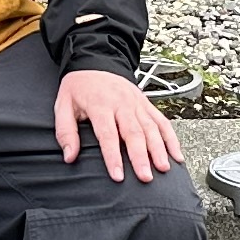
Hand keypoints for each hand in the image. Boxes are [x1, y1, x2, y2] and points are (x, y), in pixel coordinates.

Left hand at [54, 66, 182, 183]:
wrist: (95, 62)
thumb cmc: (79, 88)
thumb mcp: (63, 105)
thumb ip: (66, 132)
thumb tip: (70, 156)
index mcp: (100, 105)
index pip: (108, 134)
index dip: (113, 156)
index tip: (117, 176)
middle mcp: (122, 103)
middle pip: (134, 133)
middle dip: (141, 156)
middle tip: (145, 177)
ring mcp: (137, 103)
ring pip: (151, 127)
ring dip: (159, 149)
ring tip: (163, 168)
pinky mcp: (147, 104)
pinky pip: (162, 121)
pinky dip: (171, 138)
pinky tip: (176, 155)